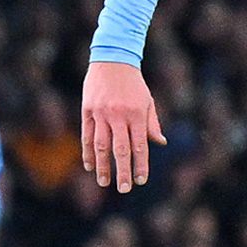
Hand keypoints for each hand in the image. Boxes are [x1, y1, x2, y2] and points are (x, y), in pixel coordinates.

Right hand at [81, 61, 166, 193]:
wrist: (112, 58)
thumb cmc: (133, 83)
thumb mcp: (147, 101)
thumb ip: (151, 123)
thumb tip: (160, 143)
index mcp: (136, 114)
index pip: (139, 146)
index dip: (140, 164)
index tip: (141, 180)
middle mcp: (118, 115)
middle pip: (120, 150)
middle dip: (122, 171)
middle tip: (124, 188)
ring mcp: (101, 113)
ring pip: (101, 145)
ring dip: (103, 166)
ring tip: (104, 182)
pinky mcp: (88, 110)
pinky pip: (87, 136)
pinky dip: (88, 152)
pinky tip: (90, 165)